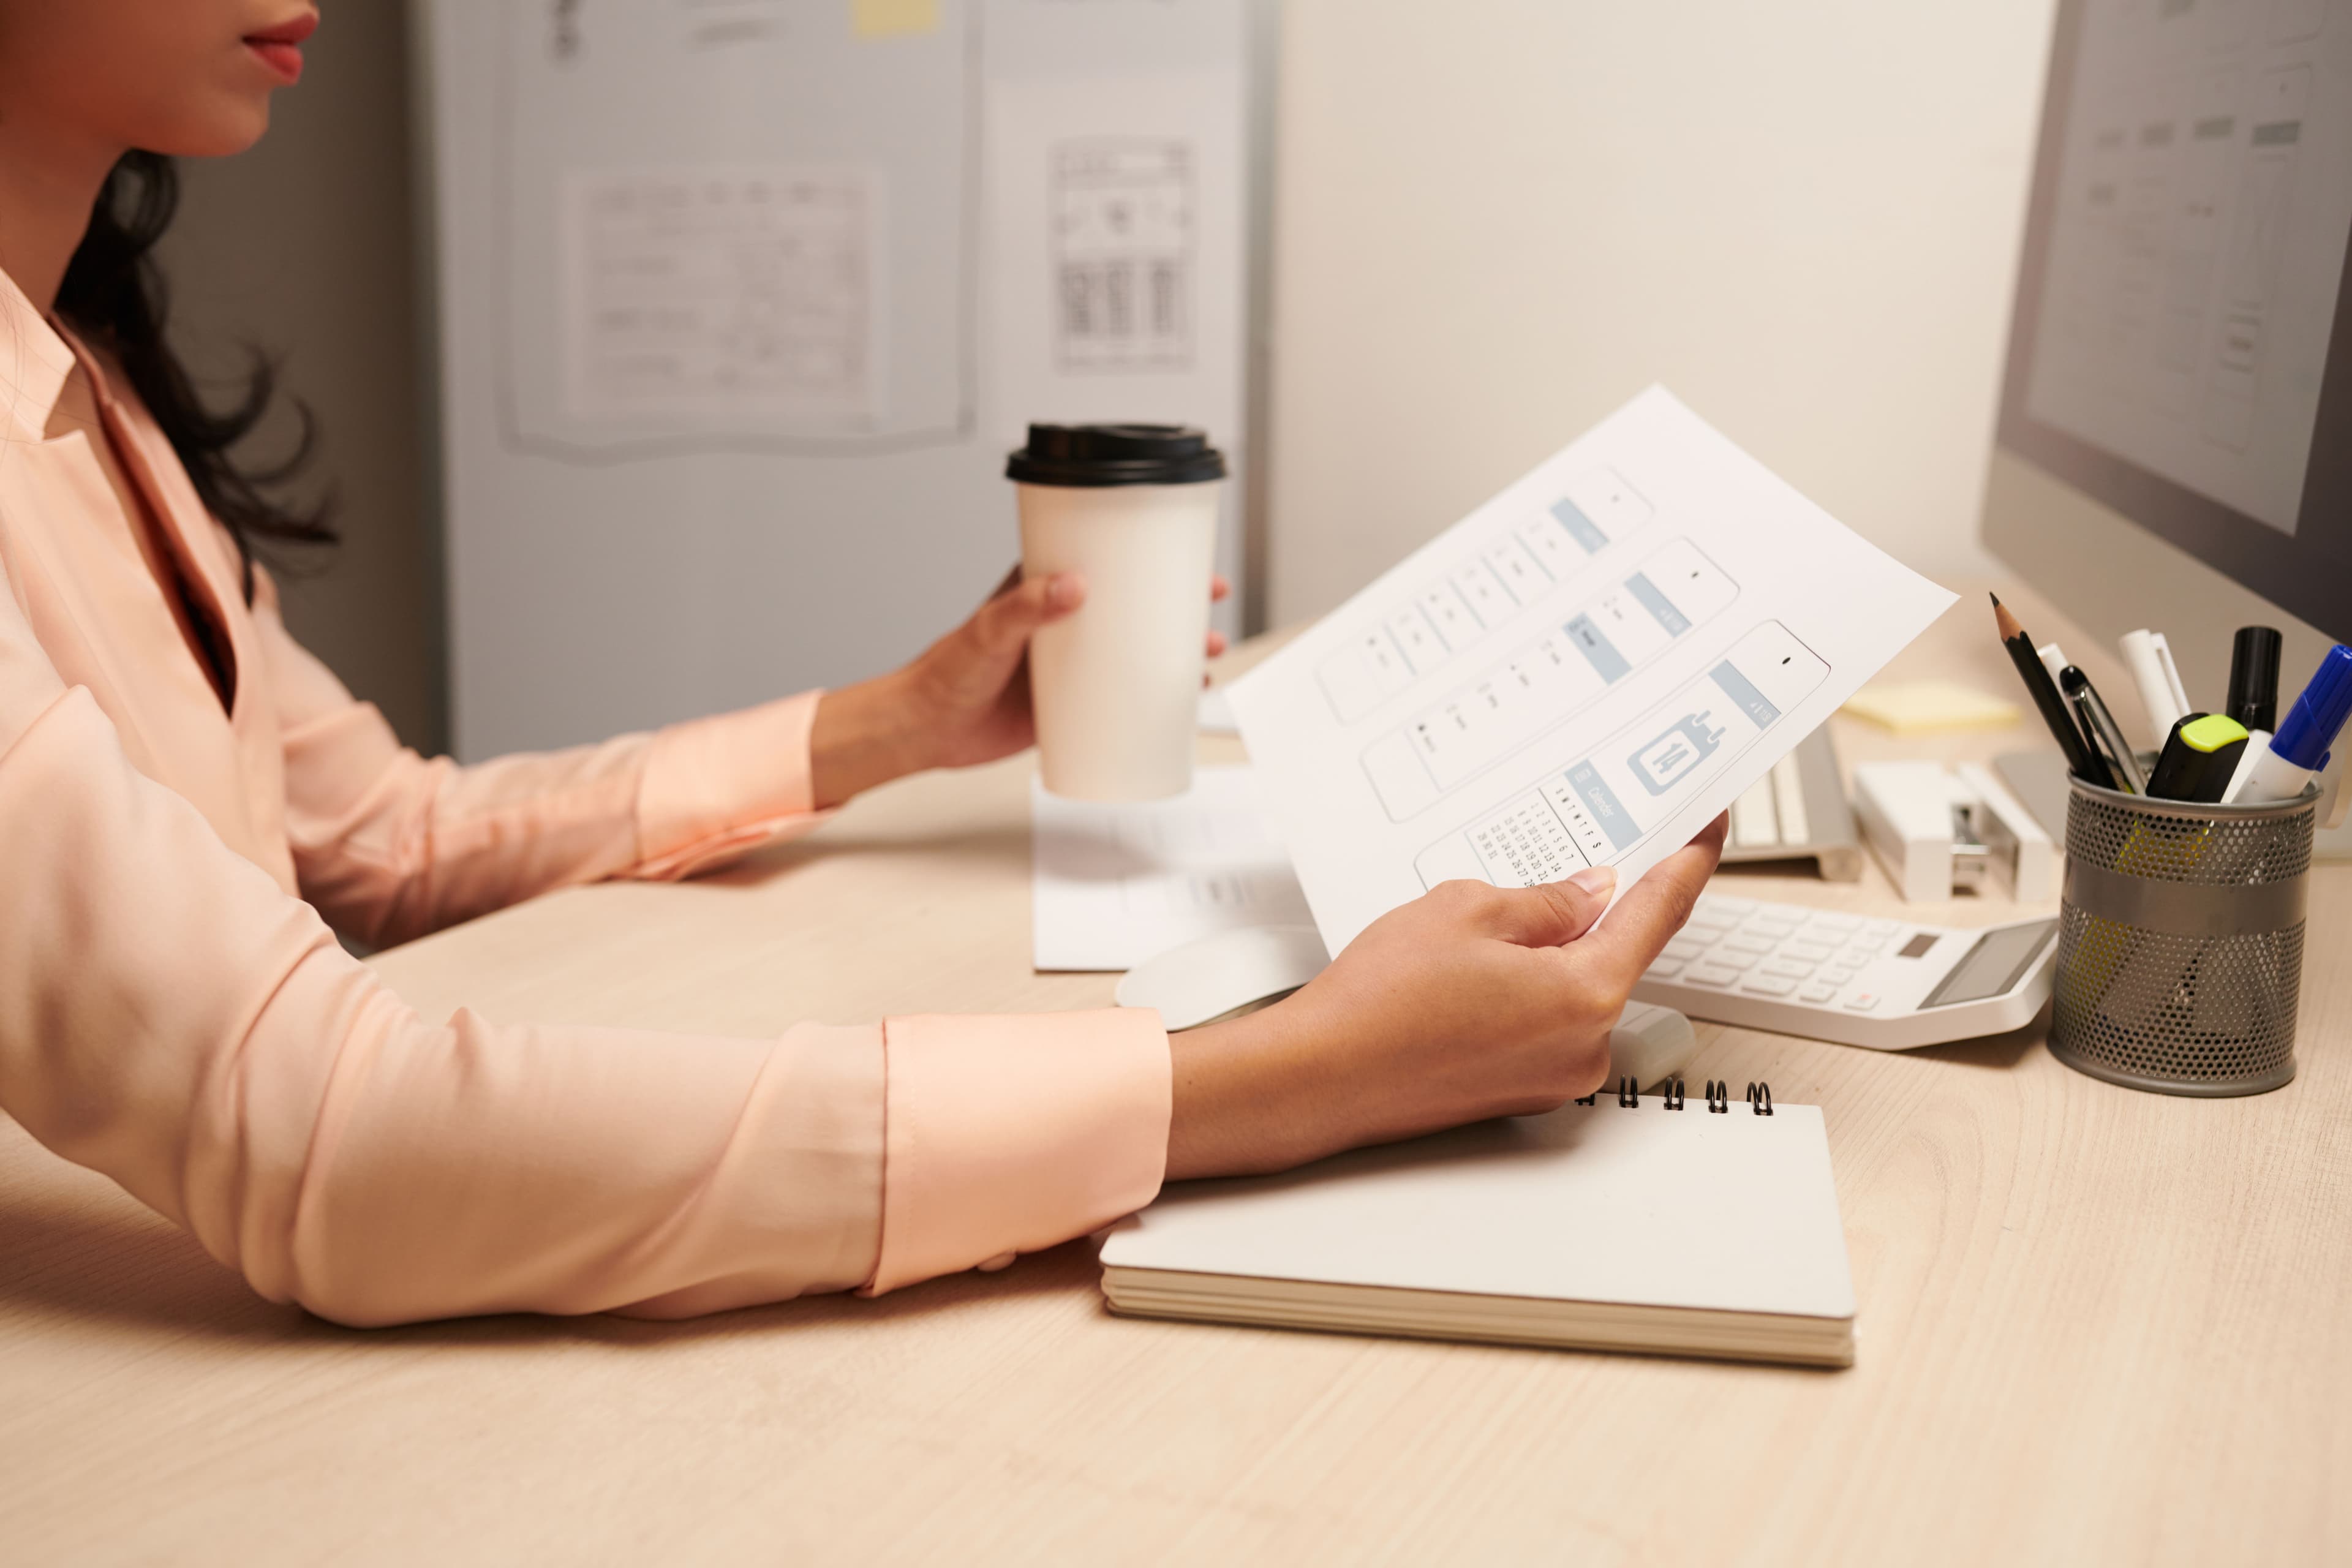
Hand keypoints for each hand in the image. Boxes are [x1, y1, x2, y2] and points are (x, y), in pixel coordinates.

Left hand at [810, 567, 1230, 807]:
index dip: (1150, 560)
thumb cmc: (944, 674)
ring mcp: (1071, 666)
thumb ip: (1024, 607)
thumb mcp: (987, 632)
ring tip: (1205, 660)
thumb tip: (1071, 586)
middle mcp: (1064, 625)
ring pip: (1135, 654)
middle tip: (1208, 605)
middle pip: (1133, 608)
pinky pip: (1121, 701)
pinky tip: (1177, 706)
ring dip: (1174, 654)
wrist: (927, 730)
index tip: (1186, 561)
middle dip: (1178, 606)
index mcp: (1045, 593)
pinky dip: (1151, 701)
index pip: (1106, 564)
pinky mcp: (1070, 706)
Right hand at [1164, 814, 1727, 1180]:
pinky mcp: (1520, 1092)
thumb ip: (1545, 899)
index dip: (1688, 860)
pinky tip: (1463, 975)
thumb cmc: (1380, 1003)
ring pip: (1571, 990)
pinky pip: (1542, 1023)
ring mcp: (1554, 1077)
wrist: (1318, 1078)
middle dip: (1587, 910)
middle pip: (1612, 956)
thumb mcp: (1466, 909)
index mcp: (1587, 994)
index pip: (1661, 912)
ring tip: (1468, 937)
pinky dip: (1522, 991)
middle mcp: (1584, 1047)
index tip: (1708, 827)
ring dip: (1543, 954)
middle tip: (1549, 869)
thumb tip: (1586, 895)